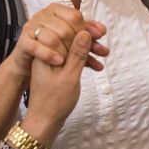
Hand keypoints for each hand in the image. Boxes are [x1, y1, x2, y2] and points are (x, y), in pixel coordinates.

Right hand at [9, 3, 109, 77]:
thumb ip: (86, 35)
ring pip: (52, 37)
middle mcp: (43, 16)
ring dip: (66, 51)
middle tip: (94, 54)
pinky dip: (49, 55)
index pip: (75, 16)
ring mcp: (31, 28)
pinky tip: (60, 62)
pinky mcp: (23, 41)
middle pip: (66, 27)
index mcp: (55, 10)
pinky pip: (36, 47)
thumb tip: (102, 31)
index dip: (88, 28)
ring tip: (76, 62)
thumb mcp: (71, 41)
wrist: (30, 65)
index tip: (100, 37)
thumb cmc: (52, 49)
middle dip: (82, 43)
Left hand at [22, 30, 92, 145]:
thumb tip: (84, 32)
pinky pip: (71, 57)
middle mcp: (46, 52)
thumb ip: (77, 54)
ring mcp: (51, 60)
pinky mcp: (56, 68)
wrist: (44, 121)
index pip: (63, 29)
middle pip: (68, 36)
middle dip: (87, 37)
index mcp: (45, 51)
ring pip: (71, 47)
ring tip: (105, 53)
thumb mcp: (70, 76)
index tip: (98, 31)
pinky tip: (96, 65)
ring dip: (88, 49)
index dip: (82, 27)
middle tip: (103, 38)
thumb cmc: (54, 102)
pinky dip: (83, 59)